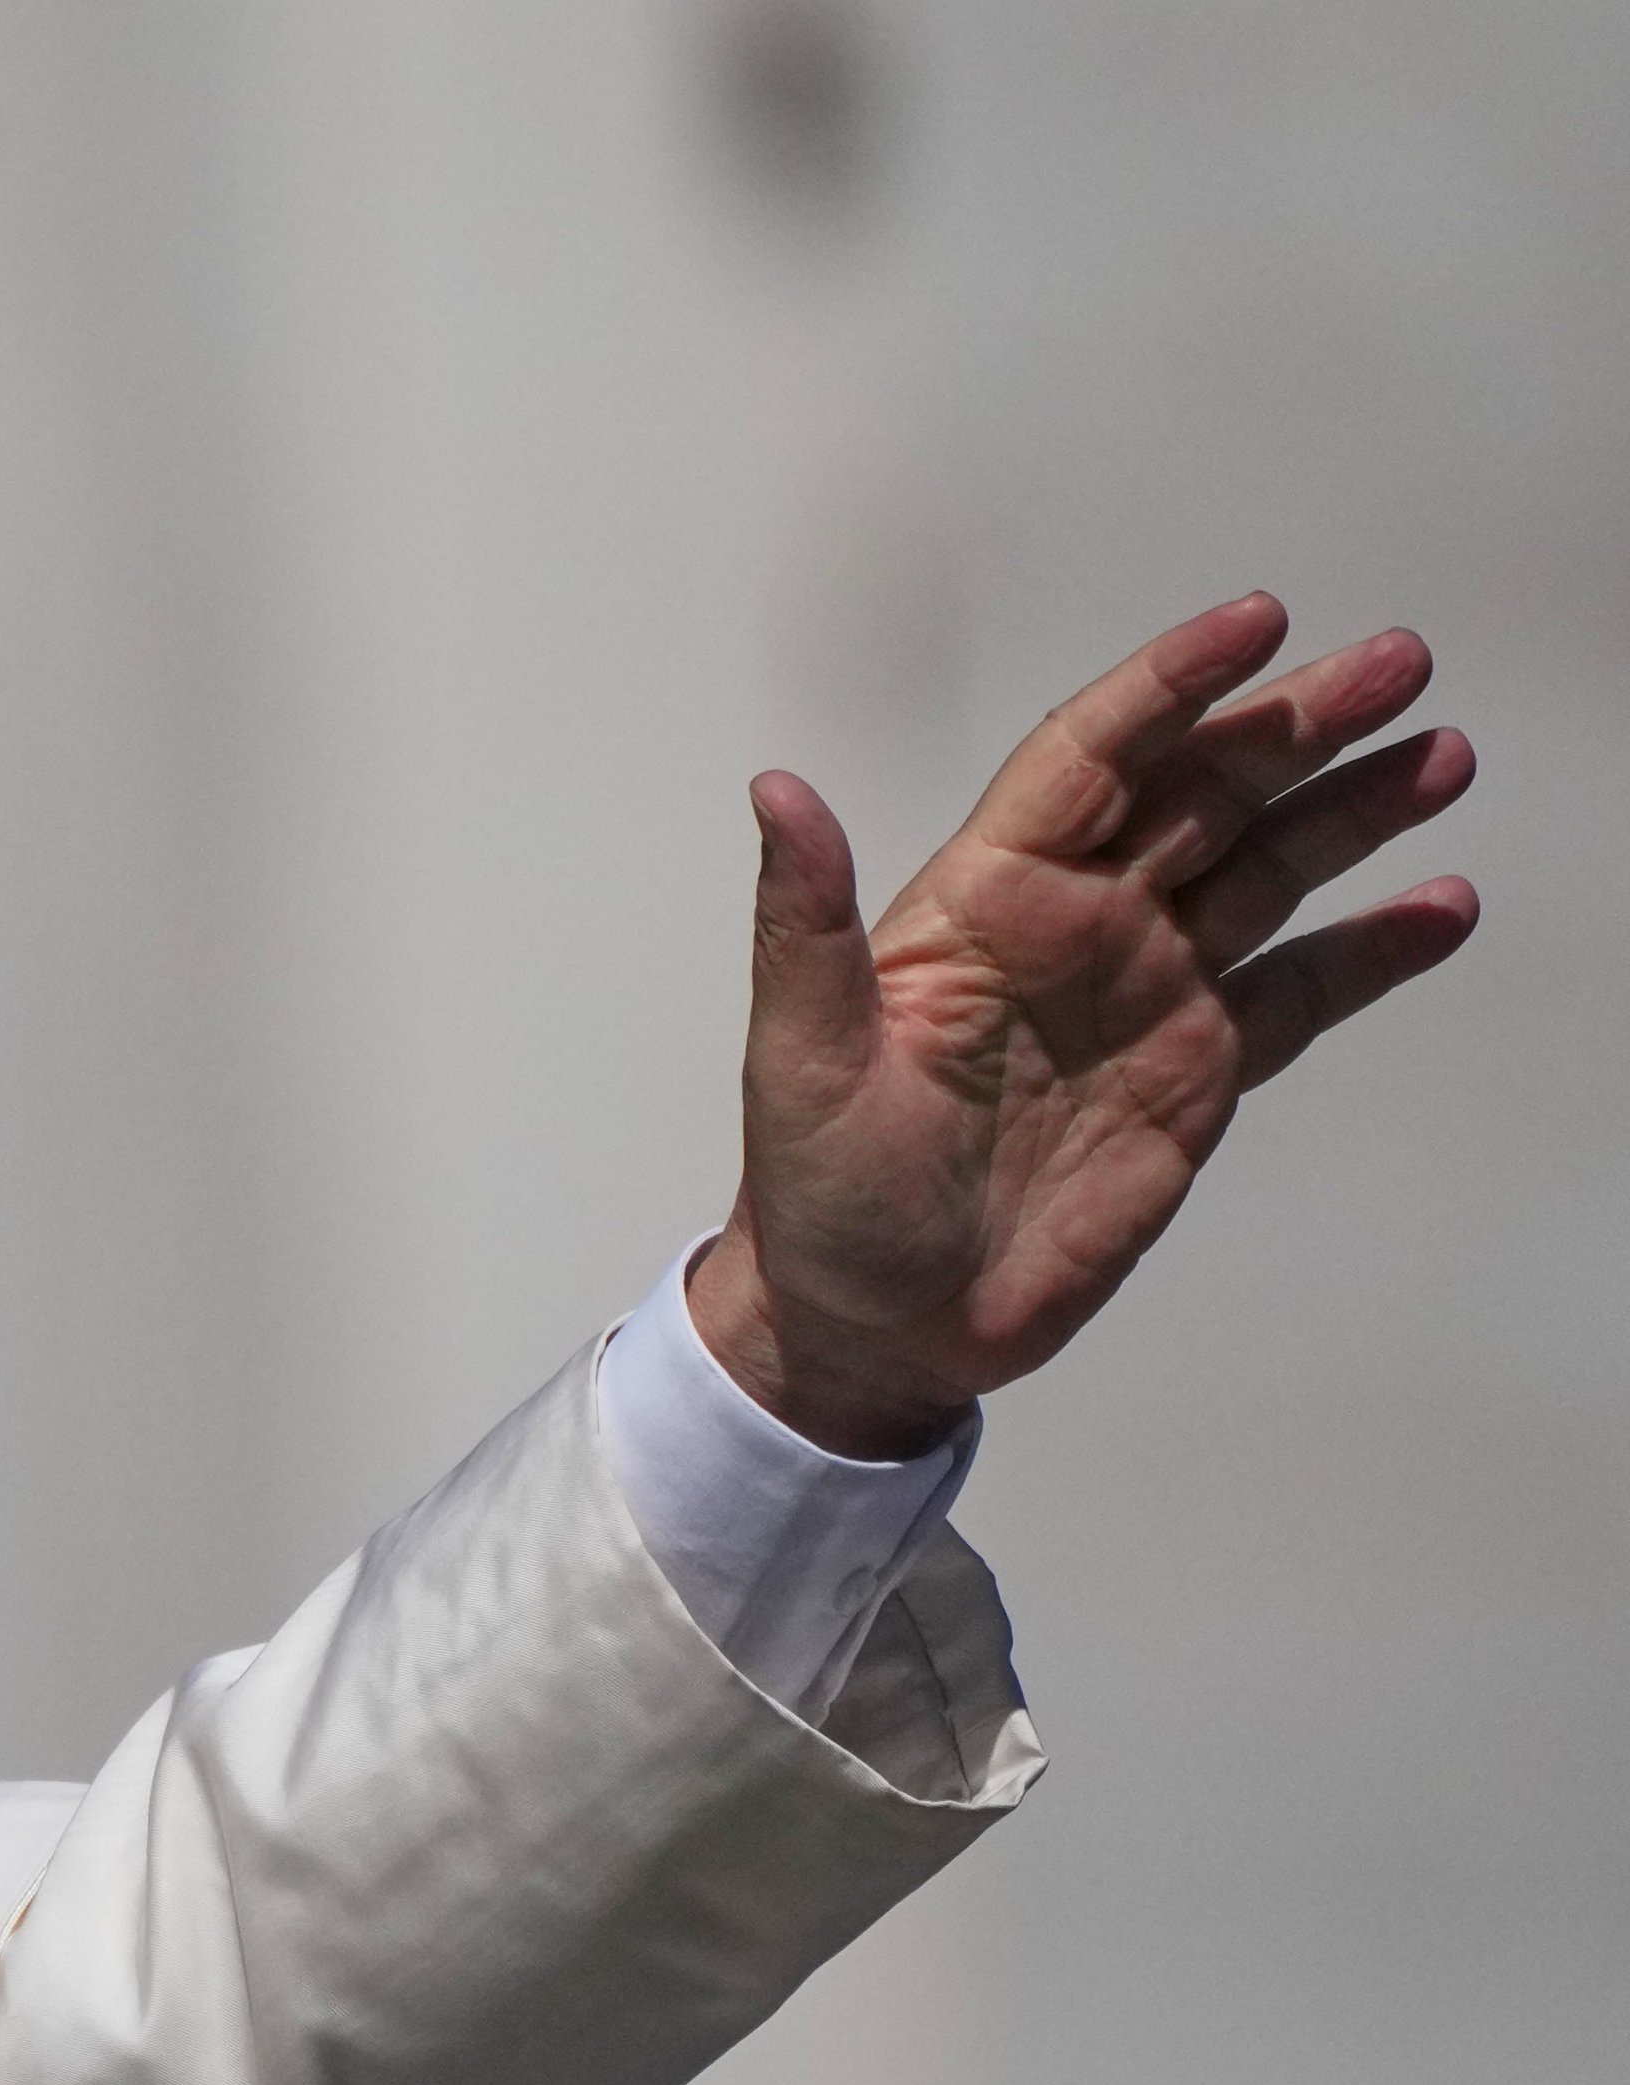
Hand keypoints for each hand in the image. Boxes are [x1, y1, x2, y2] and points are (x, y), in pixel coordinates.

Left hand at [686, 594, 1479, 1458]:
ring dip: (1353, 811)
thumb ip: (804, 921)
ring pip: (1267, 872)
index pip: (1089, 759)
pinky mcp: (1196, 1072)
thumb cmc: (819, 1191)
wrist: (877, 1325)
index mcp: (983, 901)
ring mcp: (1146, 993)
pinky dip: (1371, 949)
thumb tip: (778, 791)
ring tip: (1441, 756)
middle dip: (1296, 723)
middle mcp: (1076, 927)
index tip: (1255, 623)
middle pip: (1203, 794)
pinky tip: (1440, 908)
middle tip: (1398, 662)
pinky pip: (1299, 991)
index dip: (1169, 686)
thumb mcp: (799, 1054)